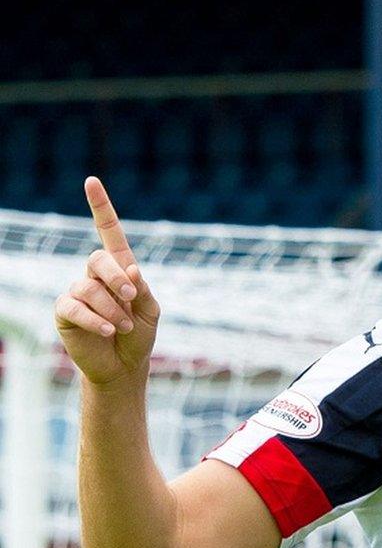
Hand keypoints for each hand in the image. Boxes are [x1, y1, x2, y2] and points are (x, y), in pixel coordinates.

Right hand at [54, 177, 160, 388]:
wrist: (125, 366)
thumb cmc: (140, 334)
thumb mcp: (150, 310)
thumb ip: (142, 290)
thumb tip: (130, 269)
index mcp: (119, 268)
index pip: (109, 232)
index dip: (101, 207)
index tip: (91, 181)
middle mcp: (95, 275)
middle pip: (98, 258)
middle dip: (116, 278)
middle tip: (132, 298)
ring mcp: (78, 292)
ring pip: (89, 287)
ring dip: (112, 310)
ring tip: (124, 327)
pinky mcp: (65, 311)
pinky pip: (75, 307)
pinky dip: (96, 320)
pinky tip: (108, 331)